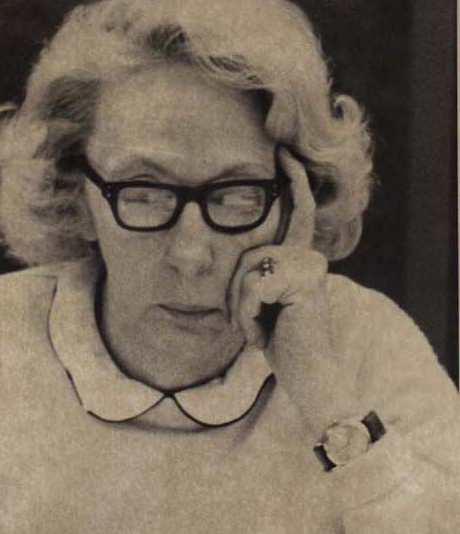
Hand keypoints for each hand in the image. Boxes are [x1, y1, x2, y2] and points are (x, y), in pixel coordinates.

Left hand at [229, 148, 360, 438]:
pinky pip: (249, 289)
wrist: (307, 378)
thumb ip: (255, 275)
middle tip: (251, 326)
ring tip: (260, 332)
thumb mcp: (261, 304)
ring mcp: (309, 267)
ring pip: (245, 273)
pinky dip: (246, 317)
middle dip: (235, 296)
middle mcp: (310, 257)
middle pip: (246, 255)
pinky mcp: (302, 282)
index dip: (293, 182)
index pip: (298, 212)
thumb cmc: (282, 345)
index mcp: (302, 259)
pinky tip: (263, 335)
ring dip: (240, 310)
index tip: (282, 155)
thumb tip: (223, 238)